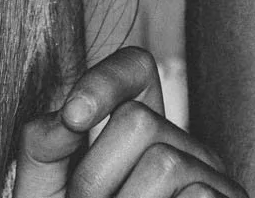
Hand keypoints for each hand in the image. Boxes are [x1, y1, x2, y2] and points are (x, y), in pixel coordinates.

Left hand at [14, 47, 243, 197]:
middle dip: (95, 175)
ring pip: (165, 163)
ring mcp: (211, 179)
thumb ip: (43, 151)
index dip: (104, 80)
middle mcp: (182, 146)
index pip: (136, 68)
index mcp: (137, 131)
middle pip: (138, 121)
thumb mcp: (48, 195)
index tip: (74, 118)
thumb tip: (66, 116)